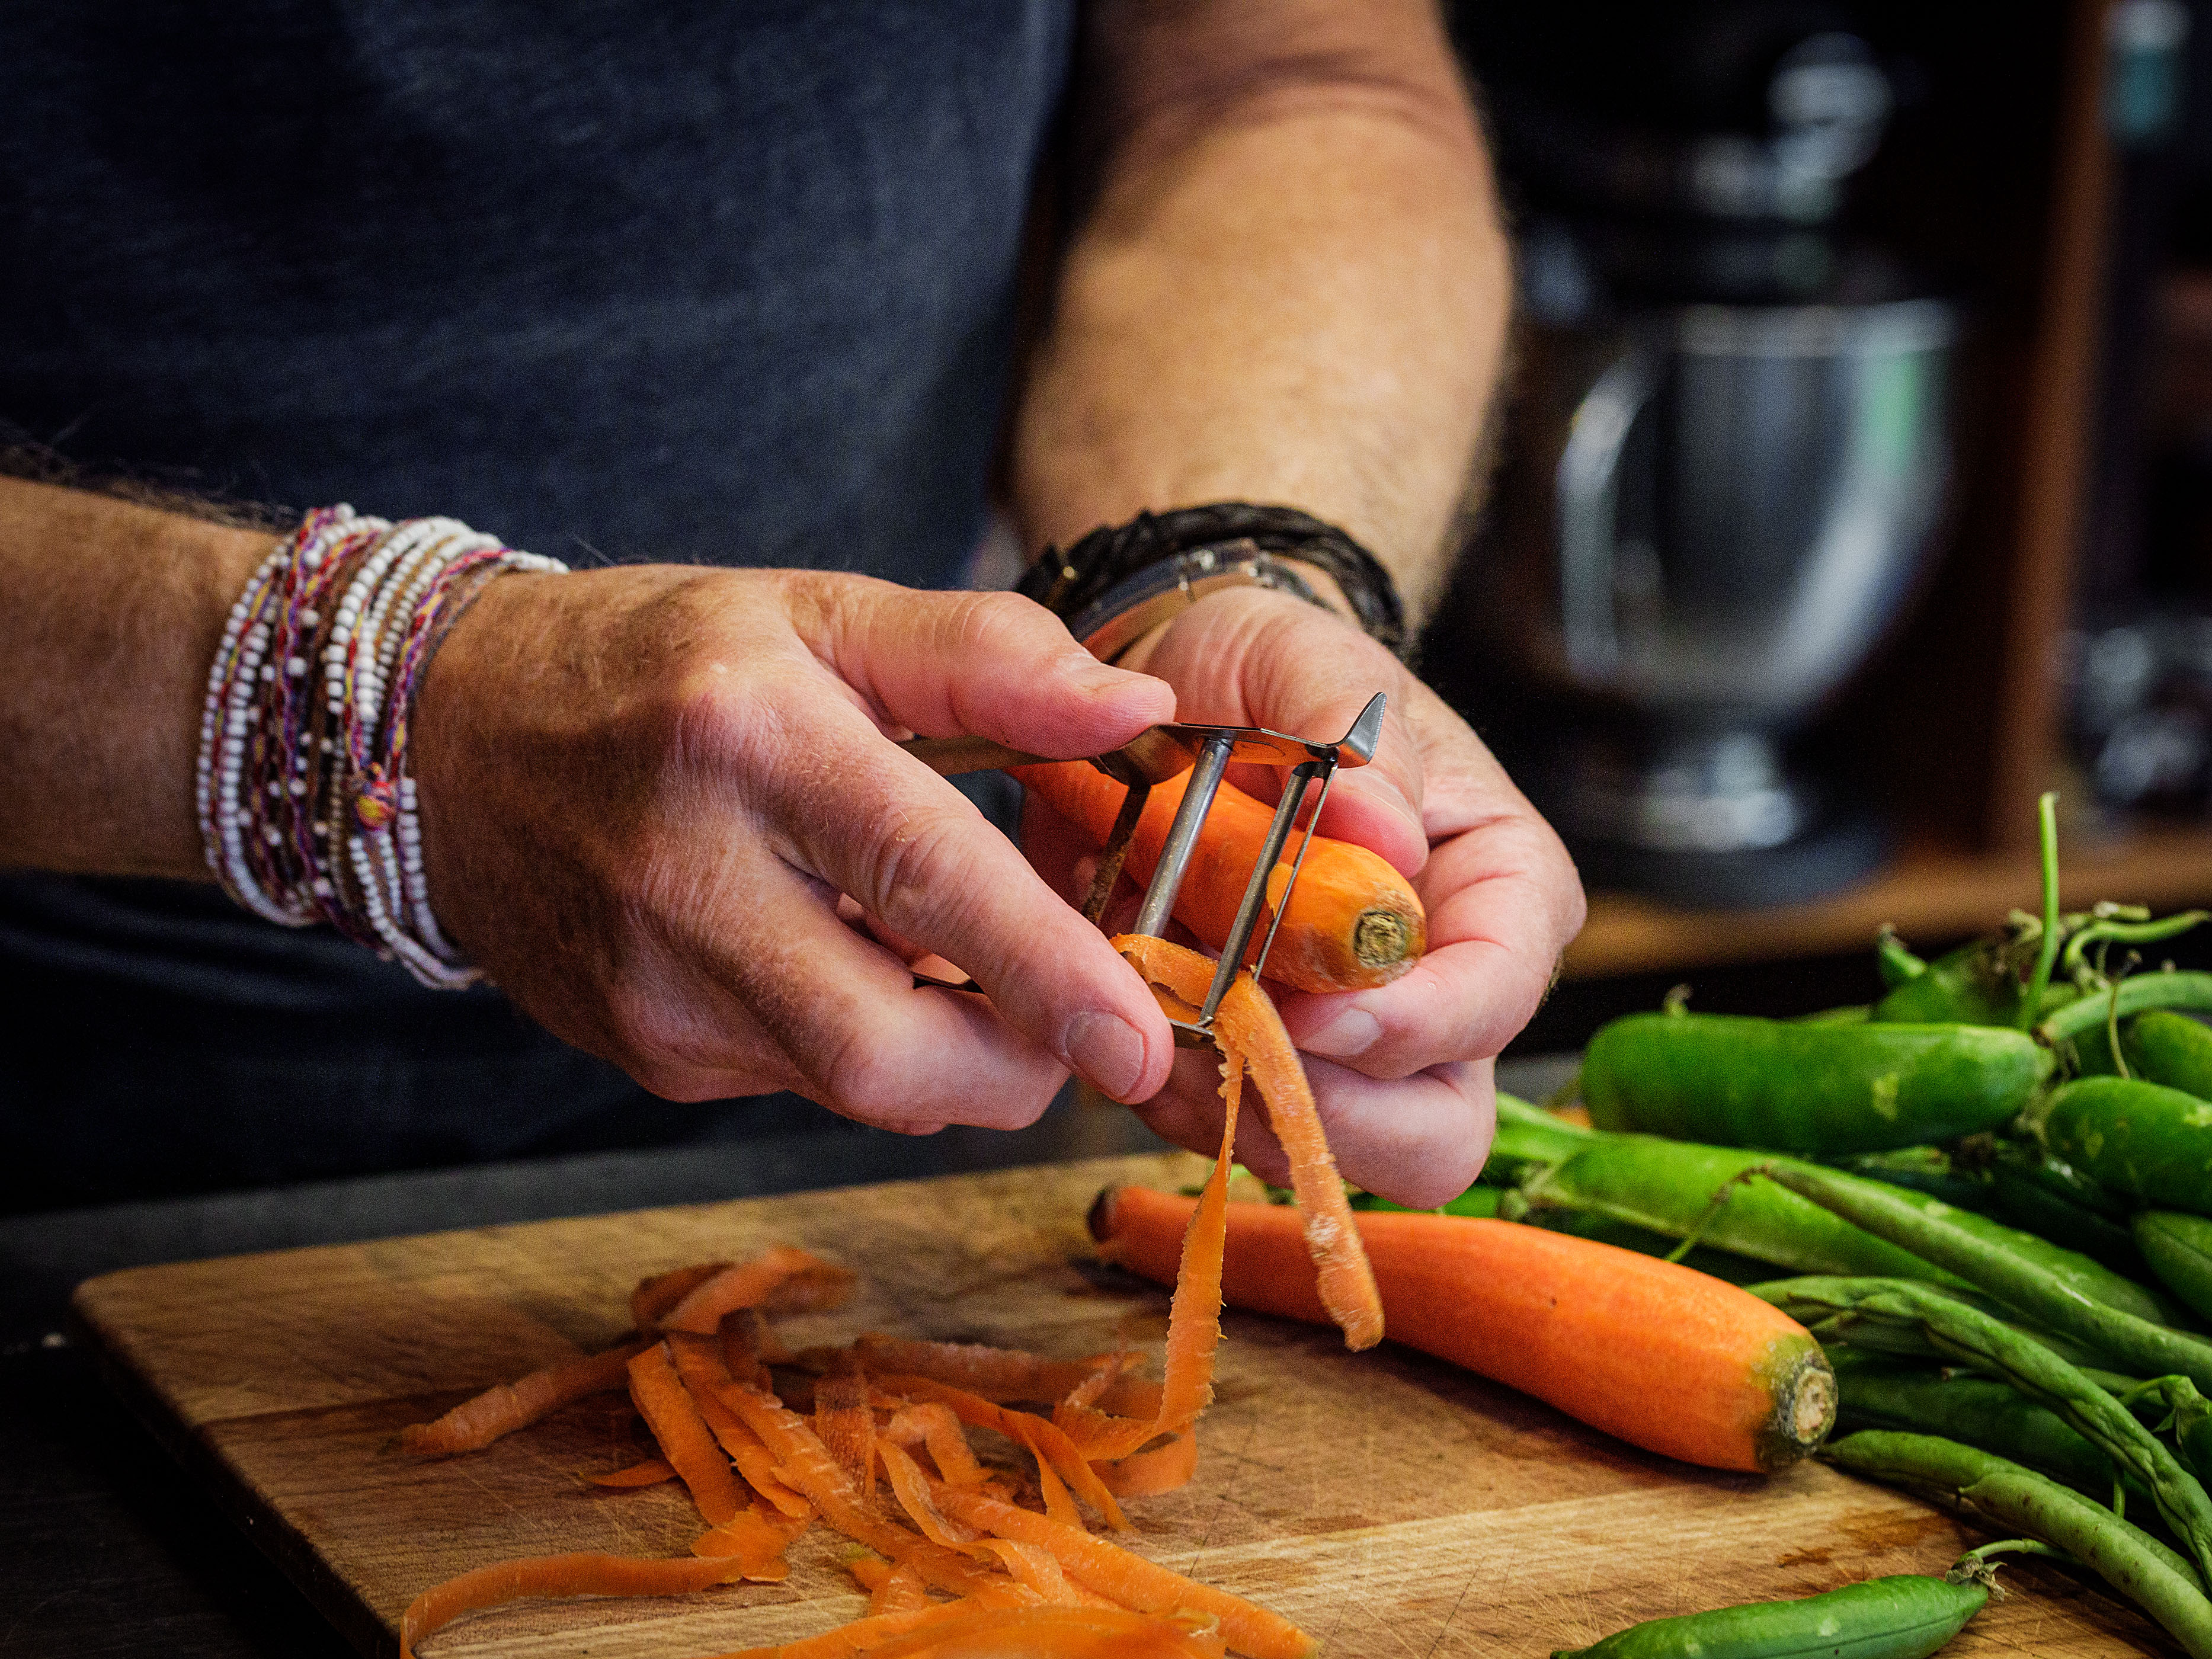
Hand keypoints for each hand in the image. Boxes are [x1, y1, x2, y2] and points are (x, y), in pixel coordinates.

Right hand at [412, 566, 1180, 1131]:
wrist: (445, 738)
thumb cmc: (655, 662)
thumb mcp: (817, 611)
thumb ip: (984, 656)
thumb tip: (1133, 710)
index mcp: (748, 738)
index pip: (918, 871)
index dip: (1040, 968)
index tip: (1138, 1042)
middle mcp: (686, 879)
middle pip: (882, 1049)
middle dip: (1014, 1064)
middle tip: (1079, 1017)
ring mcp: (652, 988)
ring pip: (853, 1085)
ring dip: (947, 1048)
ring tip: (949, 951)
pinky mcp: (641, 1051)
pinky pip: (800, 1081)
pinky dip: (865, 1041)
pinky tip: (846, 960)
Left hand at [1022, 587, 1584, 1206]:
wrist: (1171, 690)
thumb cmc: (1265, 670)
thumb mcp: (1307, 656)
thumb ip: (1354, 734)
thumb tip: (1385, 833)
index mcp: (1498, 888)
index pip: (1495, 997)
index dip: (1410, 1027)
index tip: (1310, 1012)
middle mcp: (1444, 988)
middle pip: (1433, 1134)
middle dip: (1326, 1110)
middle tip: (1227, 1035)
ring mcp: (1350, 1043)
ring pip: (1323, 1152)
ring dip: (1224, 1097)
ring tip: (1155, 989)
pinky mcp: (1259, 1064)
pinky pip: (1225, 1130)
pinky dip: (1166, 1083)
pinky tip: (1132, 993)